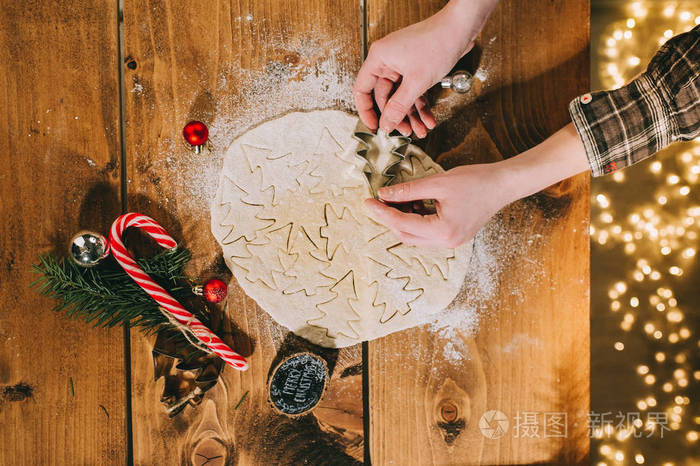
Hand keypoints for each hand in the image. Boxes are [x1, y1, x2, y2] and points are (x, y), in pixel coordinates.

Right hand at [353, 0, 495, 136]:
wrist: (461, 29)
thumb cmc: (438, 42)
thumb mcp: (416, 82)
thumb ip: (399, 106)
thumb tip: (387, 124)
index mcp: (379, 58)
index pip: (362, 89)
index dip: (366, 111)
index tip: (374, 126)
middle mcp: (388, 61)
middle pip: (385, 96)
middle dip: (396, 116)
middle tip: (404, 131)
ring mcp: (403, 65)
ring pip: (401, 97)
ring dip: (411, 115)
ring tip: (419, 129)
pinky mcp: (416, 68)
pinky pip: (414, 92)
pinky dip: (421, 105)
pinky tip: (427, 118)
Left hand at [364, 164, 509, 247]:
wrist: (503, 185)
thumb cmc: (475, 180)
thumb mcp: (437, 182)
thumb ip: (408, 190)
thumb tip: (383, 194)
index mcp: (442, 230)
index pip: (402, 223)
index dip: (382, 212)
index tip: (367, 202)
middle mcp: (446, 242)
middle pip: (405, 235)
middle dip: (390, 217)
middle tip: (380, 199)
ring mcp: (451, 242)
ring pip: (415, 237)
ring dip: (402, 219)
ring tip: (398, 198)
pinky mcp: (454, 237)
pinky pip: (426, 234)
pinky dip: (415, 220)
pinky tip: (413, 203)